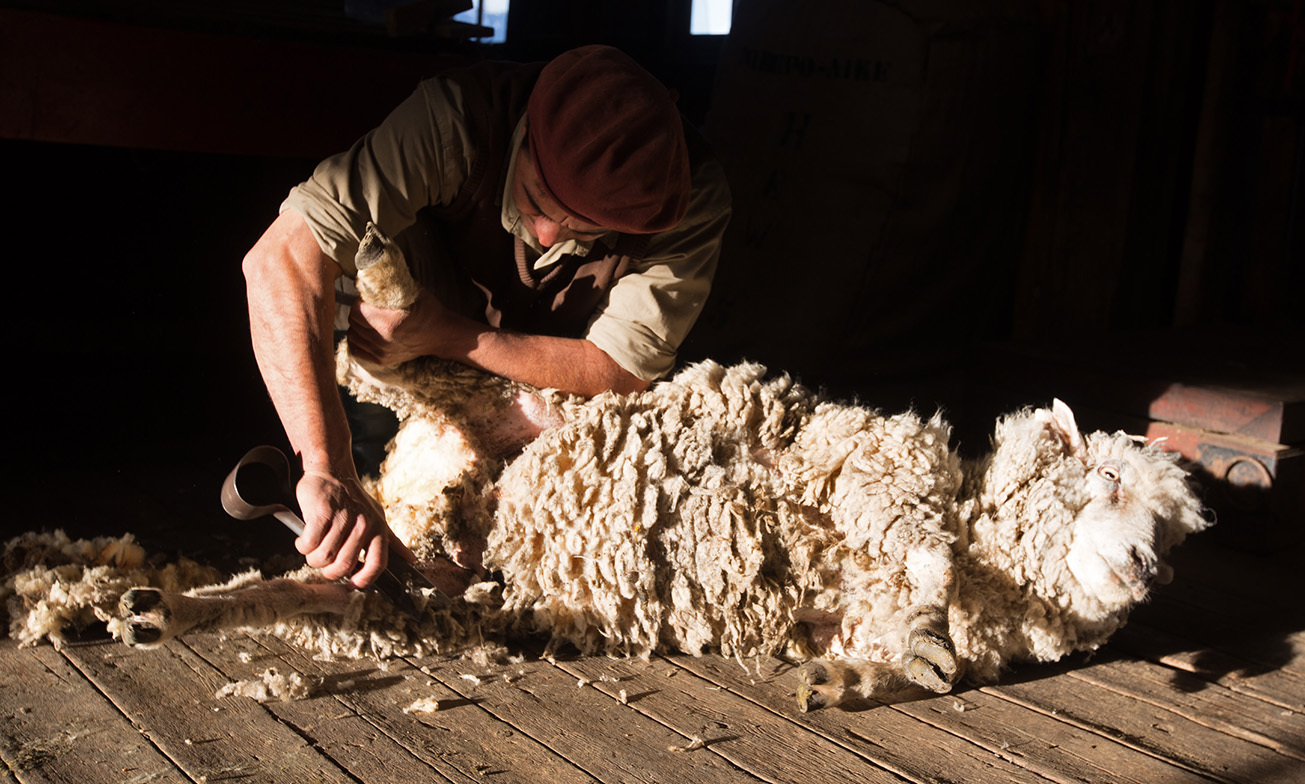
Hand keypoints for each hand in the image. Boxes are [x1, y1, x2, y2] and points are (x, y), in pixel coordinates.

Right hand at [294, 470, 414, 587]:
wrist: (331, 470)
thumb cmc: (352, 499)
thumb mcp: (376, 517)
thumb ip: (392, 541)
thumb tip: (411, 560)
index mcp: (378, 529)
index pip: (377, 564)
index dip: (364, 580)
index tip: (352, 584)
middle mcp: (363, 524)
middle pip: (343, 566)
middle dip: (329, 571)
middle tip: (323, 563)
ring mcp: (343, 518)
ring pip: (323, 558)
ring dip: (313, 558)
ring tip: (313, 548)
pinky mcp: (322, 513)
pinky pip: (309, 544)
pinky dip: (303, 546)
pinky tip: (304, 539)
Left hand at [347, 289, 451, 366]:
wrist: (441, 335)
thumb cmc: (427, 310)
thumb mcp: (411, 291)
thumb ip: (388, 284)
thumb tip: (366, 275)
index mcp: (389, 323)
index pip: (356, 310)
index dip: (361, 302)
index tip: (369, 300)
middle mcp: (383, 340)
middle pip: (353, 322)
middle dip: (359, 312)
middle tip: (369, 308)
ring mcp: (382, 353)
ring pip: (353, 335)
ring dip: (358, 326)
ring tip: (370, 320)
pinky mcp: (382, 360)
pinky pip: (357, 349)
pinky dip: (359, 340)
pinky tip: (368, 333)